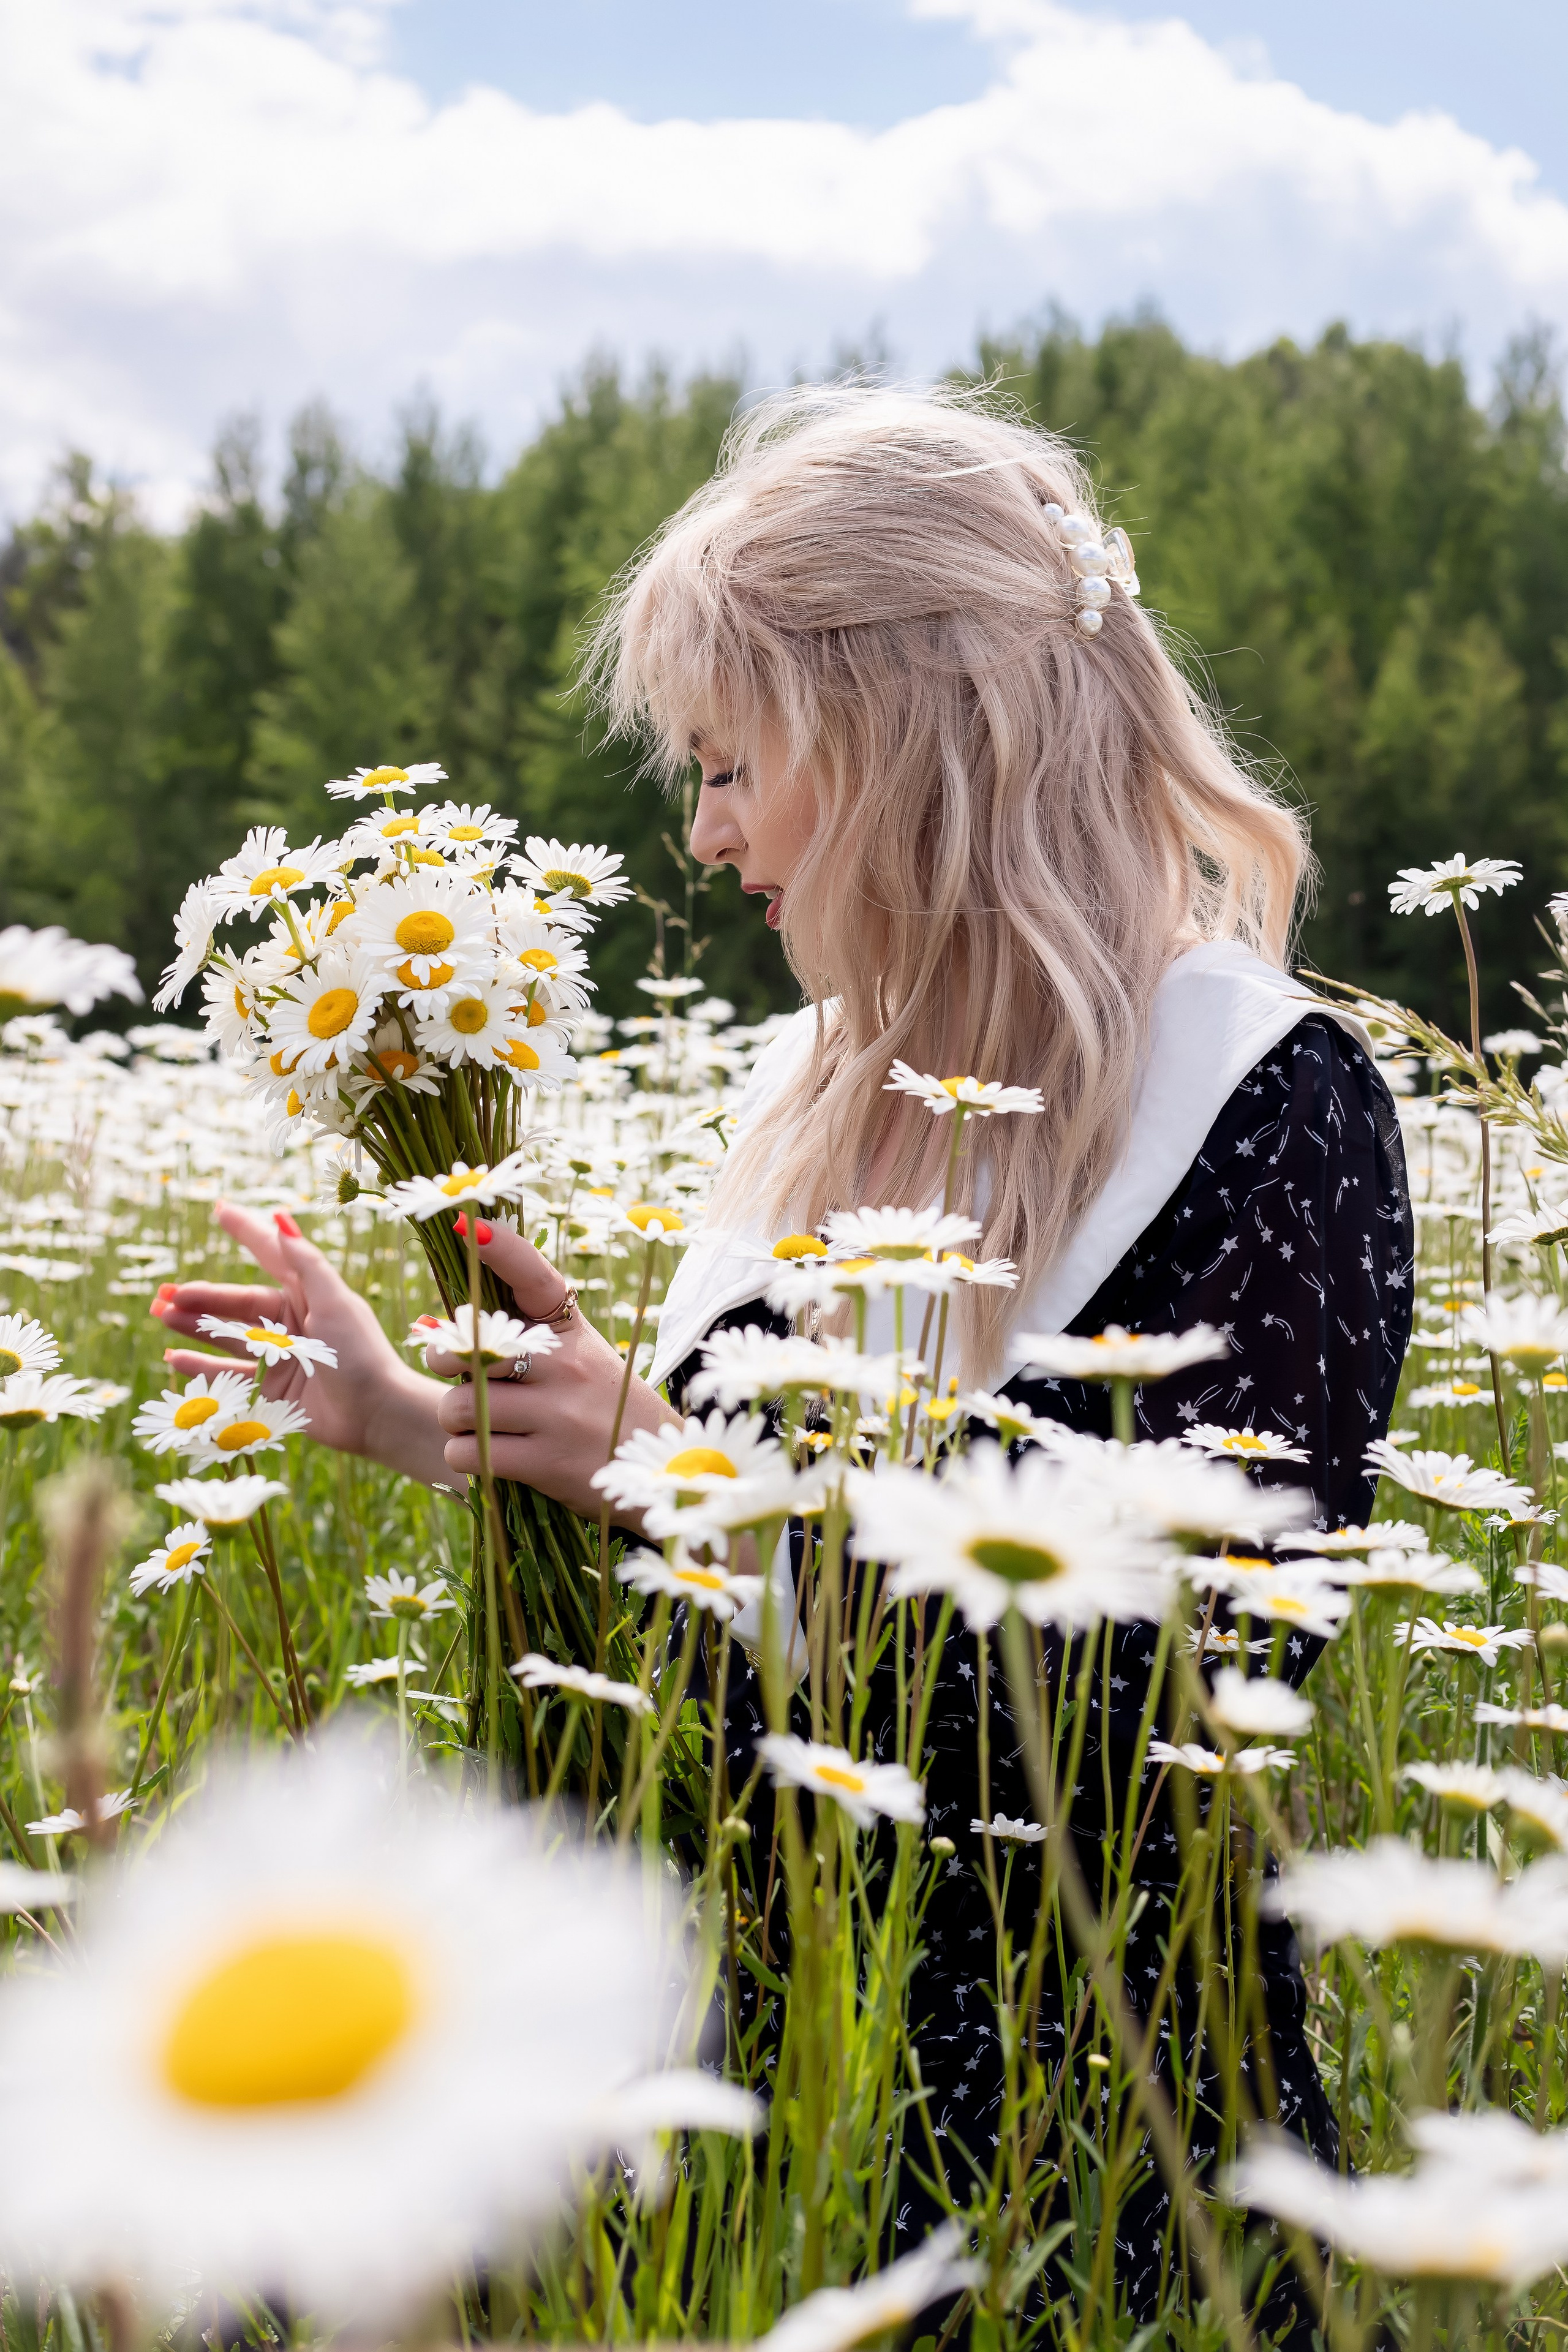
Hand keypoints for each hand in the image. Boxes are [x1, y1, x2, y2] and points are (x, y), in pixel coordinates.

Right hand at [153, 1200, 451, 1486]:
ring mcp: (281, 1356)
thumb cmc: (361, 1353)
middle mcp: (293, 1322)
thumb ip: (306, 1263)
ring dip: (194, 1326)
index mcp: (310, 1295)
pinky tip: (174, 1357)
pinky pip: (229, 1373)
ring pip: (227, 1335)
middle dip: (202, 1298)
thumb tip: (282, 1217)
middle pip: (238, 1303)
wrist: (376, 1414)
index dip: (247, 1232)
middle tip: (165, 1295)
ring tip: (161, 1315)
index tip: (221, 1209)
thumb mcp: (334, 1302)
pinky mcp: (273, 1389)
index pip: (271, 1255)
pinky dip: (202, 1367)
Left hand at [429, 1224, 679, 1520]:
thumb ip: (518, 1340)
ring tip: (483, 1424)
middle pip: (470, 1349)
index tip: (471, 1223)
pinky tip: (491, 1454)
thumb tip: (428, 1326)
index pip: (534, 1276)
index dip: (502, 1248)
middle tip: (463, 1378)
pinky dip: (464, 1454)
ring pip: (459, 1405)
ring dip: (455, 1419)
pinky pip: (468, 1451)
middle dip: (448, 1365)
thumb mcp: (579, 1357)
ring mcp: (558, 1413)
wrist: (661, 1470)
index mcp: (572, 1330)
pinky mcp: (547, 1462)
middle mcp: (567, 1365)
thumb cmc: (602, 1408)